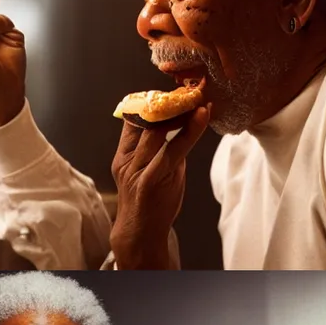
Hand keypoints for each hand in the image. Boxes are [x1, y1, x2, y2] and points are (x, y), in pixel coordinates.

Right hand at [109, 107, 209, 268]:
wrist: (140, 234)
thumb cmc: (149, 202)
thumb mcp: (150, 172)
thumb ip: (163, 152)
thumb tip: (183, 131)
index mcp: (124, 154)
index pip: (133, 118)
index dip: (151, 101)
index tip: (171, 91)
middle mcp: (127, 158)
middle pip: (145, 120)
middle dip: (167, 102)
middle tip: (189, 90)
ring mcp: (138, 169)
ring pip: (158, 131)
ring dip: (180, 112)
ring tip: (198, 99)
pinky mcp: (152, 179)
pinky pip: (174, 149)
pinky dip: (190, 130)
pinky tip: (201, 116)